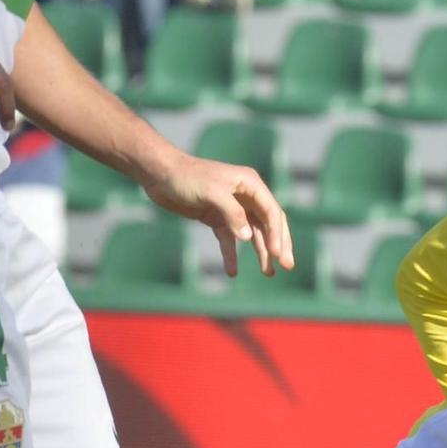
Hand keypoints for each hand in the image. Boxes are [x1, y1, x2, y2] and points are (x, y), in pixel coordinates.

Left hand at [141, 152, 294, 278]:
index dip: (278, 234)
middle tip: (287, 266)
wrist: (158, 174)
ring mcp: (232, 208)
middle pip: (269, 224)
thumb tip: (248, 238)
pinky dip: (231, 255)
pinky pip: (229, 240)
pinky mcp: (217, 218)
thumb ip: (232, 214)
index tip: (278, 255)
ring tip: (268, 273)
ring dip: (261, 253)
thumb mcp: (211, 192)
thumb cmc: (186, 177)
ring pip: (253, 234)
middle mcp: (245, 196)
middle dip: (279, 245)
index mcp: (250, 184)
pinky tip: (232, 272)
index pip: (272, 212)